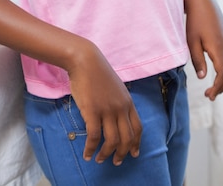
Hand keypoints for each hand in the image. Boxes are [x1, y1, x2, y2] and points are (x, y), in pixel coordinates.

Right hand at [67, 41, 141, 164]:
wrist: (85, 60)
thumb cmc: (97, 72)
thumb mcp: (115, 87)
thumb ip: (119, 101)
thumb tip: (116, 117)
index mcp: (128, 101)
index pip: (138, 128)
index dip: (136, 143)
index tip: (134, 153)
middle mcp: (120, 108)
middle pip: (127, 138)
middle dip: (123, 153)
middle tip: (116, 161)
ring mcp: (107, 110)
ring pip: (112, 141)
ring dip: (106, 154)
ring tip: (100, 160)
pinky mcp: (92, 111)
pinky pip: (94, 137)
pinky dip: (91, 149)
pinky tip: (87, 154)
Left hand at [185, 0, 222, 100]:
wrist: (203, 3)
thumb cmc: (194, 22)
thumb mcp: (191, 41)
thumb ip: (197, 59)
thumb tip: (202, 77)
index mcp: (218, 48)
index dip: (217, 87)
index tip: (209, 96)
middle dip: (222, 87)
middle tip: (209, 95)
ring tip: (216, 89)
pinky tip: (221, 77)